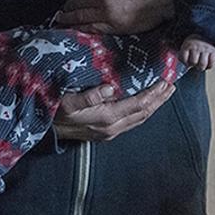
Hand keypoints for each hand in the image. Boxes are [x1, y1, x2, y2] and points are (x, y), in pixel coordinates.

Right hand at [53, 80, 174, 141]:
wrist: (42, 129)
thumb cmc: (53, 109)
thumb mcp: (66, 101)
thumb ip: (88, 96)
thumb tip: (109, 88)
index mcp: (106, 117)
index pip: (138, 104)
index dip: (154, 93)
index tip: (166, 81)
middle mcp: (112, 127)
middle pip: (143, 113)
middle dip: (159, 99)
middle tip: (172, 85)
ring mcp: (109, 132)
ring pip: (139, 119)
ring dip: (153, 106)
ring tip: (165, 93)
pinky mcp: (105, 133)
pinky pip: (131, 121)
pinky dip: (142, 111)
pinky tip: (146, 104)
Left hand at [54, 0, 173, 33]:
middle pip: (78, 1)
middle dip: (68, 6)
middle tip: (63, 11)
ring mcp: (107, 11)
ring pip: (80, 16)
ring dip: (68, 18)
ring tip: (62, 20)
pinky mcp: (114, 25)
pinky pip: (92, 27)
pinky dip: (80, 28)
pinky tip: (74, 28)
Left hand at [180, 37, 214, 70]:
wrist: (204, 35)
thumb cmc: (193, 45)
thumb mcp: (186, 47)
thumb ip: (183, 57)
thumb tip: (183, 68)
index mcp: (188, 45)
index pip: (184, 59)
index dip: (184, 62)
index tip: (186, 60)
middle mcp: (197, 46)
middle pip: (193, 62)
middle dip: (193, 64)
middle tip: (194, 62)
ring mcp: (206, 48)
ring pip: (202, 64)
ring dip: (201, 67)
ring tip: (200, 65)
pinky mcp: (213, 51)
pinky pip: (212, 63)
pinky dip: (209, 66)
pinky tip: (207, 63)